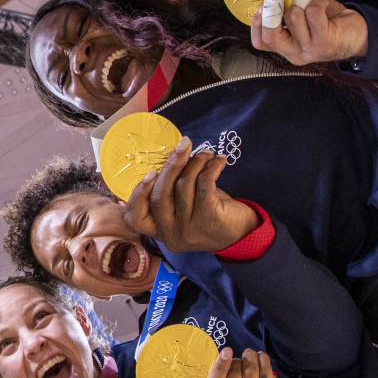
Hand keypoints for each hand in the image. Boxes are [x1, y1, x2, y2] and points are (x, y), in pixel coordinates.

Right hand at [127, 138, 258, 252]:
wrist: (243, 234)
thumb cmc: (209, 215)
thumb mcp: (184, 207)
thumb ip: (171, 191)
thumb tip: (169, 156)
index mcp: (159, 230)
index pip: (135, 218)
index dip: (137, 194)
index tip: (150, 173)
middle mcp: (170, 233)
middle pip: (159, 196)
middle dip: (171, 165)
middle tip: (184, 144)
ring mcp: (188, 229)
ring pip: (183, 186)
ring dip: (196, 162)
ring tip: (206, 153)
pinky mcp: (209, 219)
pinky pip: (204, 184)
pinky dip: (211, 167)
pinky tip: (219, 161)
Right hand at [200, 347, 280, 377]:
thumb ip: (214, 376)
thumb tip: (227, 353)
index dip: (220, 369)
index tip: (227, 350)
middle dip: (236, 362)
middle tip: (236, 358)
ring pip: (252, 377)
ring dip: (251, 359)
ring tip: (249, 354)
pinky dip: (264, 363)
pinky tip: (260, 357)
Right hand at [251, 0, 367, 64]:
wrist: (359, 35)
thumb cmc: (329, 24)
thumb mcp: (303, 21)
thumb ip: (287, 13)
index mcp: (287, 50)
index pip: (261, 42)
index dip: (257, 22)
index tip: (262, 4)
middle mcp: (296, 53)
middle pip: (271, 35)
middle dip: (272, 9)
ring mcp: (310, 49)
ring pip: (293, 16)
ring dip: (301, 2)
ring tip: (311, 3)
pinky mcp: (325, 41)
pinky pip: (312, 12)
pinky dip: (317, 2)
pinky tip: (324, 7)